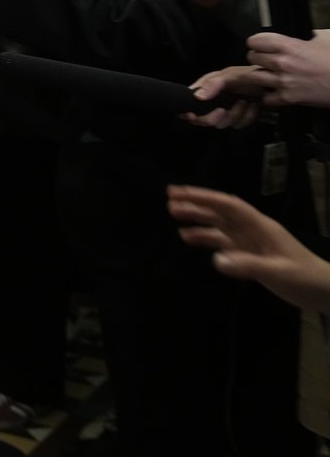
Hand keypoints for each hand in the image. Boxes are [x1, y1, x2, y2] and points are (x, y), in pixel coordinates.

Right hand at [168, 184, 329, 312]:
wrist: (323, 292)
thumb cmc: (304, 279)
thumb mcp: (277, 272)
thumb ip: (247, 265)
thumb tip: (216, 260)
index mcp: (261, 227)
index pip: (230, 206)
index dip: (205, 198)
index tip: (182, 193)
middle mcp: (253, 230)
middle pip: (221, 212)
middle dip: (197, 203)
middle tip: (170, 197)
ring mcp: (250, 242)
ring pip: (220, 225)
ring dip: (198, 219)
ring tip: (174, 214)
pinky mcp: (249, 255)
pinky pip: (223, 242)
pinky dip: (206, 238)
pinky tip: (190, 239)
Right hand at [183, 65, 263, 128]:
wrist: (273, 82)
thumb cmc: (249, 75)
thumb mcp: (230, 76)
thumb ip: (213, 84)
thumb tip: (197, 97)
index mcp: (206, 89)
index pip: (188, 103)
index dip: (187, 112)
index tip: (192, 116)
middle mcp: (213, 100)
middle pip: (204, 119)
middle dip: (216, 117)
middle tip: (223, 110)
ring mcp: (226, 110)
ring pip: (223, 123)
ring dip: (236, 115)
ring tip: (245, 102)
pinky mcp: (239, 116)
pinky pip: (238, 125)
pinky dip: (247, 117)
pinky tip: (253, 106)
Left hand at [246, 29, 329, 107]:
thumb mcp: (325, 38)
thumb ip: (309, 35)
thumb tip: (302, 34)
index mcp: (290, 46)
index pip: (255, 40)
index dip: (257, 42)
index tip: (259, 45)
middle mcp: (283, 63)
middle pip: (252, 57)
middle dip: (258, 57)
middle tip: (265, 60)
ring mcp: (284, 81)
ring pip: (254, 77)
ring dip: (261, 75)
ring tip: (269, 75)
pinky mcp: (288, 98)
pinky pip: (266, 98)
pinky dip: (269, 96)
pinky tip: (275, 91)